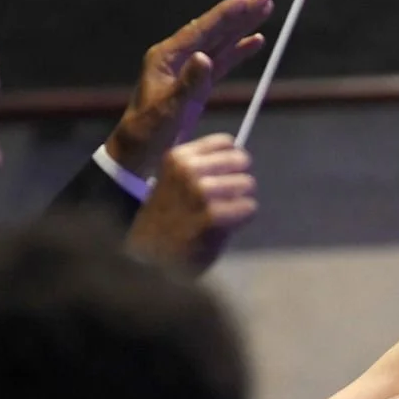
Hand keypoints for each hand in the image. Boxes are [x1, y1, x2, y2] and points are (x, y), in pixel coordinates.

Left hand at [104, 0, 275, 176]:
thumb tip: (205, 57)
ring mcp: (186, 68)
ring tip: (264, 10)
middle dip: (240, 13)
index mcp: (166, 57)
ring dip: (242, 27)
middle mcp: (177, 57)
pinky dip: (238, 50)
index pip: (201, 30)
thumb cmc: (149, 131)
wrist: (138, 151)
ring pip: (220, 42)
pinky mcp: (196, 82)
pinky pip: (222, 61)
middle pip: (214, 30)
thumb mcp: (170, 109)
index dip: (225, 15)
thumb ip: (189, 84)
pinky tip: (255, 41)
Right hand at [125, 133, 256, 272]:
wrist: (151, 256)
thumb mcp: (176, 182)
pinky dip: (244, 216)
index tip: (226, 175)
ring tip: (226, 213)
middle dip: (240, 179)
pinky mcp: (211, 215)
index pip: (226, 142)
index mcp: (178, 157)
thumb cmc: (169, 219)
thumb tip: (239, 157)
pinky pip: (248, 207)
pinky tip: (228, 225)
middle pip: (241, 161)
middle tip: (228, 198)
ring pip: (247, 183)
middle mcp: (187, 169)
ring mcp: (199, 191)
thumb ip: (204, 168)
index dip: (232, 160)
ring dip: (243, 199)